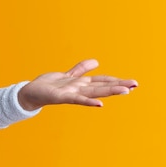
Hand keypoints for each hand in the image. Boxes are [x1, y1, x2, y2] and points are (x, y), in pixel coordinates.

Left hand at [18, 59, 137, 109]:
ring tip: (124, 92)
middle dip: (118, 86)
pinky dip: (88, 102)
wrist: (29, 94)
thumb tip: (96, 62)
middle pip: (101, 86)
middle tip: (136, 85)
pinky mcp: (61, 97)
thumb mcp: (67, 75)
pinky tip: (100, 105)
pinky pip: (76, 99)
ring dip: (109, 92)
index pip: (102, 81)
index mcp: (81, 84)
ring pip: (93, 92)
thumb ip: (81, 69)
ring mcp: (71, 94)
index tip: (133, 82)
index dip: (116, 80)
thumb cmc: (47, 86)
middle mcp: (78, 89)